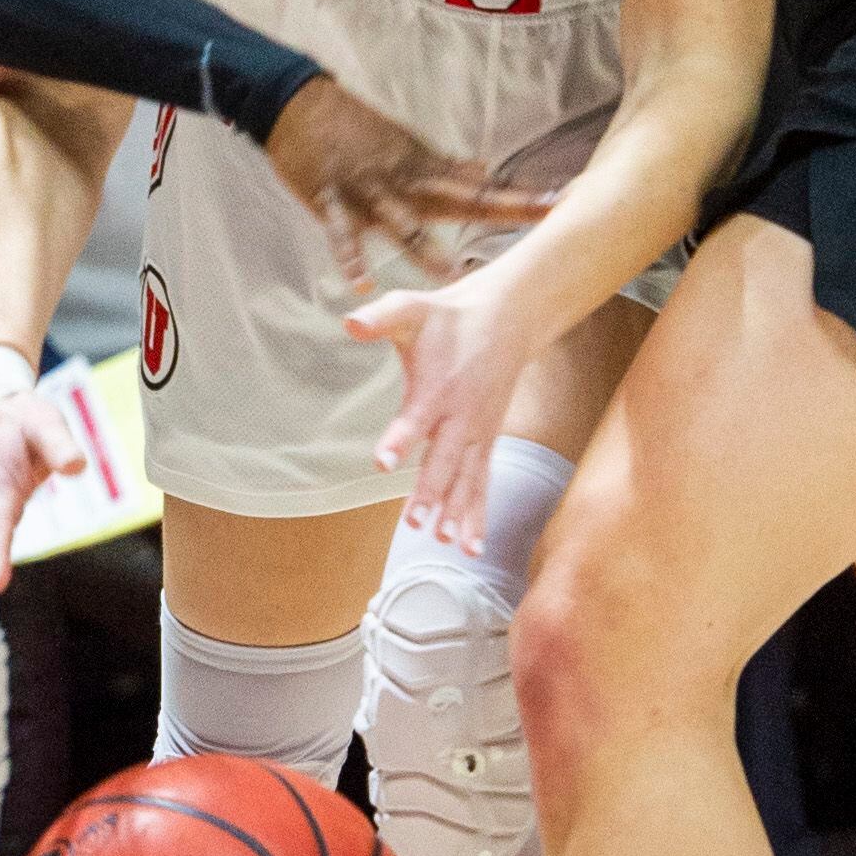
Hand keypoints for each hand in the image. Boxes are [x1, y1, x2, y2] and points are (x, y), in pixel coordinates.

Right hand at [265, 76, 542, 287]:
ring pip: (401, 221)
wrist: (299, 106)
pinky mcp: (330, 200)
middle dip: (500, 208)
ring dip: (423, 246)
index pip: (480, 187)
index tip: (561, 201)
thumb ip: (443, 167)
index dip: (519, 196)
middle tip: (541, 215)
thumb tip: (484, 170)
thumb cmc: (354, 130)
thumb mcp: (404, 146)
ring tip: (449, 272)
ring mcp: (368, 191)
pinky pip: (342, 234)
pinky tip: (360, 283)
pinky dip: (350, 258)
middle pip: (459, 198)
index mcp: (423, 169)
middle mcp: (404, 180)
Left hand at [353, 271, 534, 546]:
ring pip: (467, 478)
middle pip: (445, 459)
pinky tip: (469, 547)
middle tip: (413, 522)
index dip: (400, 439)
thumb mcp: (411, 308)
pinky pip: (482, 482)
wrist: (506, 318)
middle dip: (429, 491)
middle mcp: (460, 416)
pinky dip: (477, 514)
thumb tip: (349, 322)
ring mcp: (477, 432)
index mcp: (436, 387)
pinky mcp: (487, 441)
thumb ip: (380, 317)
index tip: (383, 462)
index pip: (416, 418)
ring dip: (456, 511)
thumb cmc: (448, 317)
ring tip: (443, 542)